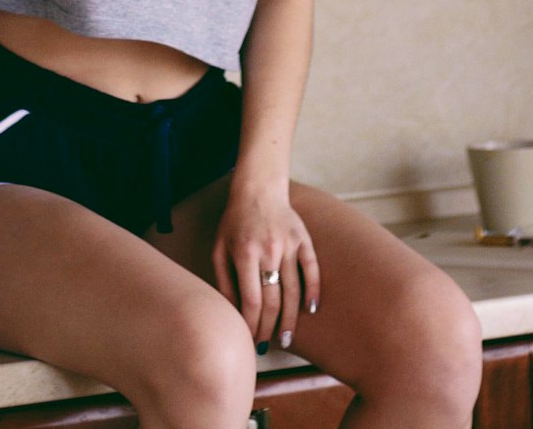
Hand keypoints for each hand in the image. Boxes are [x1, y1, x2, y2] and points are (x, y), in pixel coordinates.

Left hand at [212, 186, 319, 350]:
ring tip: (286, 339)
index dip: (252, 324)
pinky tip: (310, 310)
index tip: (250, 338)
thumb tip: (232, 314)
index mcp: (245, 253)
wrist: (258, 189)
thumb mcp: (219, 249)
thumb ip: (224, 281)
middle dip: (269, 327)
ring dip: (290, 319)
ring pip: (293, 291)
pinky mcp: (303, 239)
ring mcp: (289, 244)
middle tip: (266, 344)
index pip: (251, 300)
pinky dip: (313, 291)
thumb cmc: (234, 222)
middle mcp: (269, 249)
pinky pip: (312, 269)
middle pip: (273, 300)